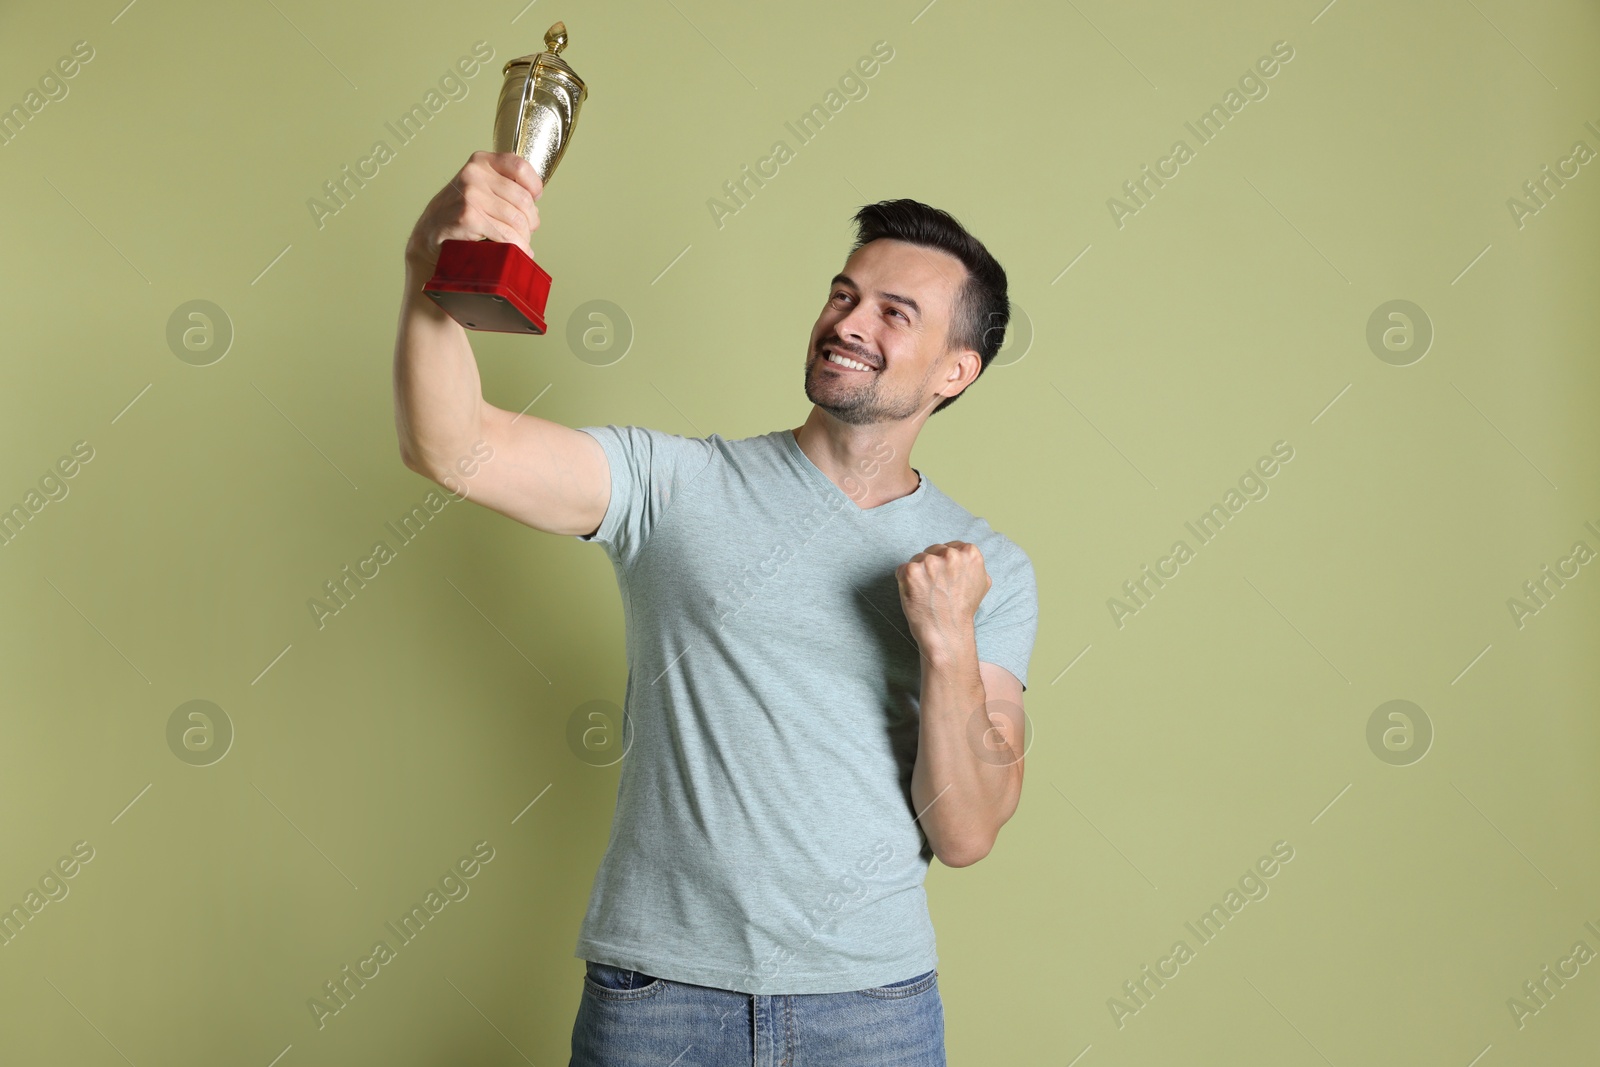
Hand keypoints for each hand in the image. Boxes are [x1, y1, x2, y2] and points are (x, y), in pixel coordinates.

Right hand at [404, 151, 542, 275]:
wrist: (430, 232)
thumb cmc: (459, 210)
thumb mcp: (479, 186)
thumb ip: (503, 184)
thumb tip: (534, 203)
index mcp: (481, 161)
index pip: (520, 167)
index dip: (534, 186)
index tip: (535, 200)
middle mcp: (475, 174)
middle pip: (523, 199)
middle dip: (531, 220)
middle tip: (527, 230)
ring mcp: (471, 195)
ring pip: (517, 219)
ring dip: (524, 236)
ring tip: (521, 242)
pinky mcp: (469, 217)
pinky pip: (505, 234)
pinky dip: (517, 246)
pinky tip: (518, 250)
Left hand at [895, 541, 990, 653]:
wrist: (946, 632)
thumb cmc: (962, 610)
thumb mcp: (982, 582)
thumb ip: (973, 564)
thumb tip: (966, 554)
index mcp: (970, 553)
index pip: (951, 547)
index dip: (945, 564)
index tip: (945, 579)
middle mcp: (951, 554)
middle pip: (933, 550)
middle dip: (932, 567)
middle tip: (936, 589)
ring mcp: (930, 562)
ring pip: (917, 559)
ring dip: (918, 574)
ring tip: (927, 593)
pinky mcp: (911, 571)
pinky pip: (902, 569)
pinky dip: (905, 581)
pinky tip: (916, 594)